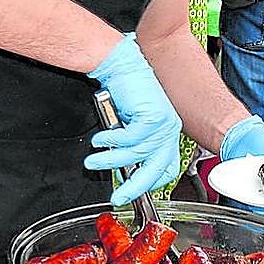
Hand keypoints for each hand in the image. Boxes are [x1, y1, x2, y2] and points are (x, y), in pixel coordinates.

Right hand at [84, 33, 181, 205]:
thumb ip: (132, 147)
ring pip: (137, 154)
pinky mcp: (152, 116)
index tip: (133, 191)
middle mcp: (169, 130)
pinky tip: (100, 140)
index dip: (150, 183)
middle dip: (135, 187)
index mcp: (167, 133)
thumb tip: (123, 171)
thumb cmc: (124, 93)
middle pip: (156, 169)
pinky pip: (129, 139)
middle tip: (118, 197)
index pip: (167, 168)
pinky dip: (111, 141)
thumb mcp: (131, 125)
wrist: (121, 65)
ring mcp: (163, 123)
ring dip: (111, 161)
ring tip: (93, 161)